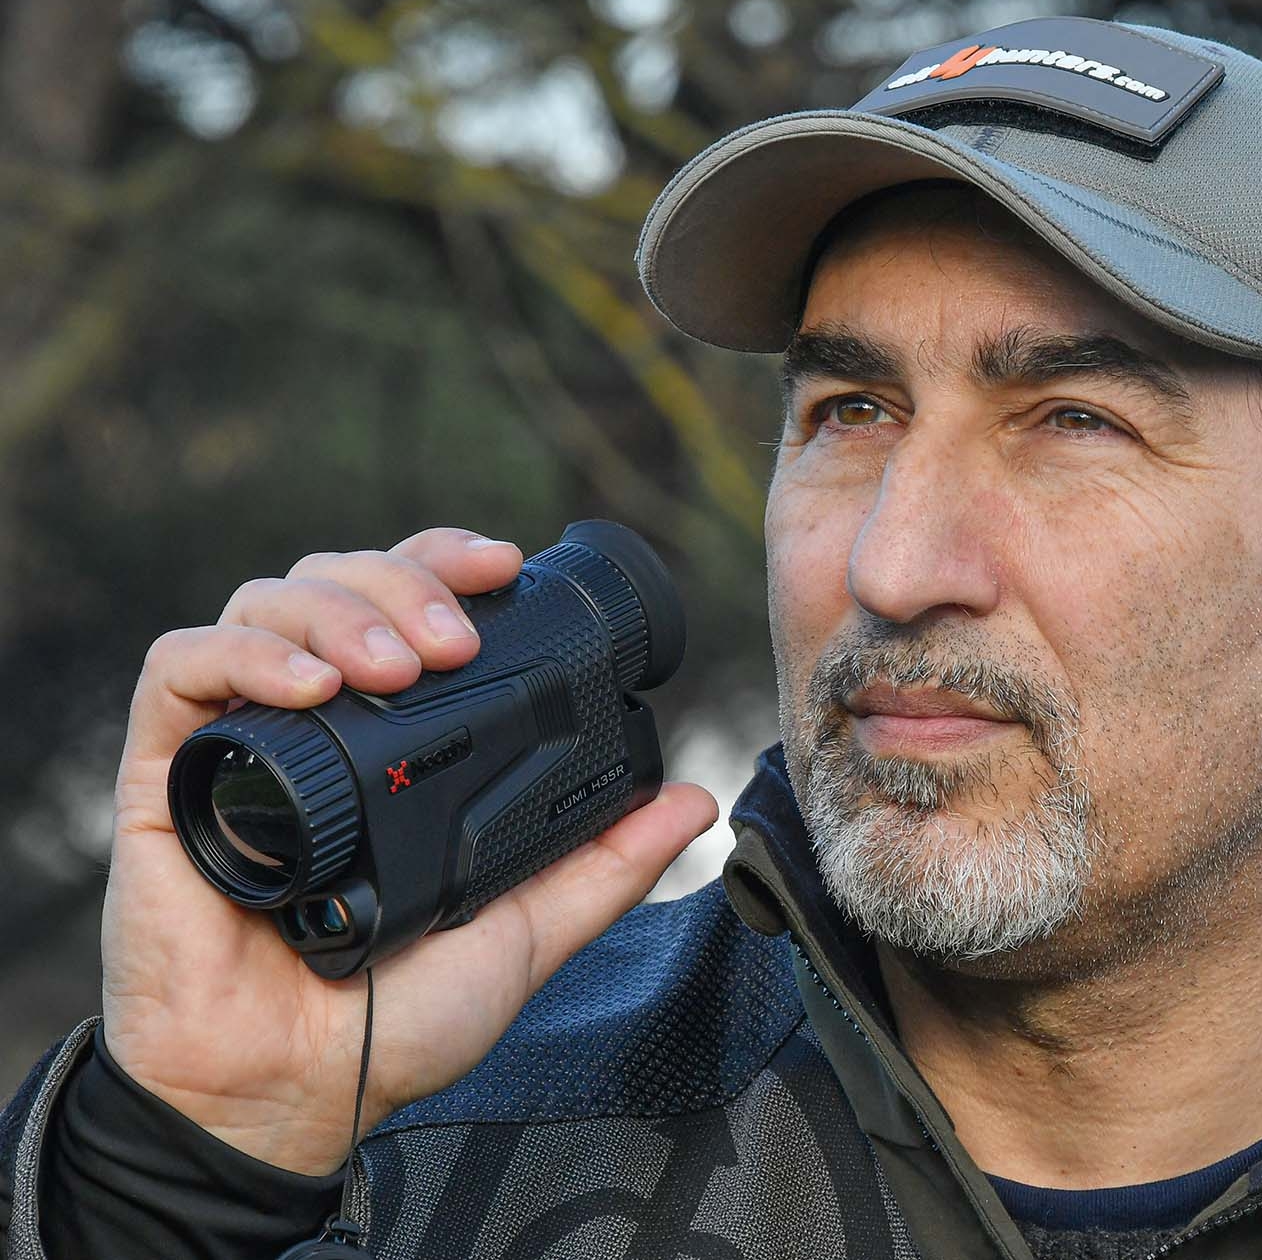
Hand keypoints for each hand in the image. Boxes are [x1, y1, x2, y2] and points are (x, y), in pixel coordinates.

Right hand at [100, 527, 716, 1174]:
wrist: (289, 1099)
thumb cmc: (391, 1026)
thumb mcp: (524, 934)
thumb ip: (604, 866)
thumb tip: (692, 800)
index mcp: (386, 745)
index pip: (404, 606)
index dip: (444, 562)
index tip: (505, 562)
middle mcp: (312, 727)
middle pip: (338, 583)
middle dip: (403, 582)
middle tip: (455, 638)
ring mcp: (238, 745)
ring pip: (266, 605)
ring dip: (338, 611)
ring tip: (394, 667)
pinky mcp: (167, 779)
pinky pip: (179, 670)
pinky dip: (246, 656)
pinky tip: (308, 689)